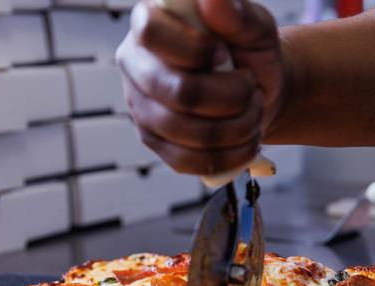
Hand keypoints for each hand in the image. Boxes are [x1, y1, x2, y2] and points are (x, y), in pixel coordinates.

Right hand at [116, 0, 285, 174]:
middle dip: (230, 97)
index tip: (223, 55)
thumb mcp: (254, 28)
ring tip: (251, 113)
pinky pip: (188, 162)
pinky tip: (244, 141)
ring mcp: (143, 113)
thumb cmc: (249, 57)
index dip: (196, 49)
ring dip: (236, 127)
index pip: (151, 33)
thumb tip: (211, 0)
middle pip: (178, 92)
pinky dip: (228, 155)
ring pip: (187, 132)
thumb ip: (236, 13)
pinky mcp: (158, 146)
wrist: (254, 96)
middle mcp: (137, 72)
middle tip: (249, 90)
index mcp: (149, 30)